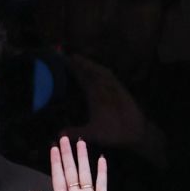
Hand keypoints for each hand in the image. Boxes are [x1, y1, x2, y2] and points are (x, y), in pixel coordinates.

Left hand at [30, 136, 110, 190]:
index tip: (53, 149)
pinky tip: (100, 159)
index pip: (58, 177)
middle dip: (67, 155)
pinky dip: (102, 171)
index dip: (56, 163)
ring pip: (85, 172)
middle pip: (71, 170)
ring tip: (80, 143)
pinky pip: (101, 183)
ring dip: (83, 158)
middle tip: (65, 138)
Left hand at [62, 54, 165, 168]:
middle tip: (64, 54)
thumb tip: (59, 134)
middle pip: (88, 74)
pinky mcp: (121, 92)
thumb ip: (76, 132)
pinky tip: (95, 69)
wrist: (131, 135)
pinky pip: (112, 81)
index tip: (62, 62)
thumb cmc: (111, 133)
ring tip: (75, 58)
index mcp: (93, 98)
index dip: (74, 71)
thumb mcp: (90, 133)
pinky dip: (104, 75)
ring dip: (87, 66)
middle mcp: (100, 92)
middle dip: (78, 64)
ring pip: (98, 74)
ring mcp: (111, 90)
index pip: (82, 80)